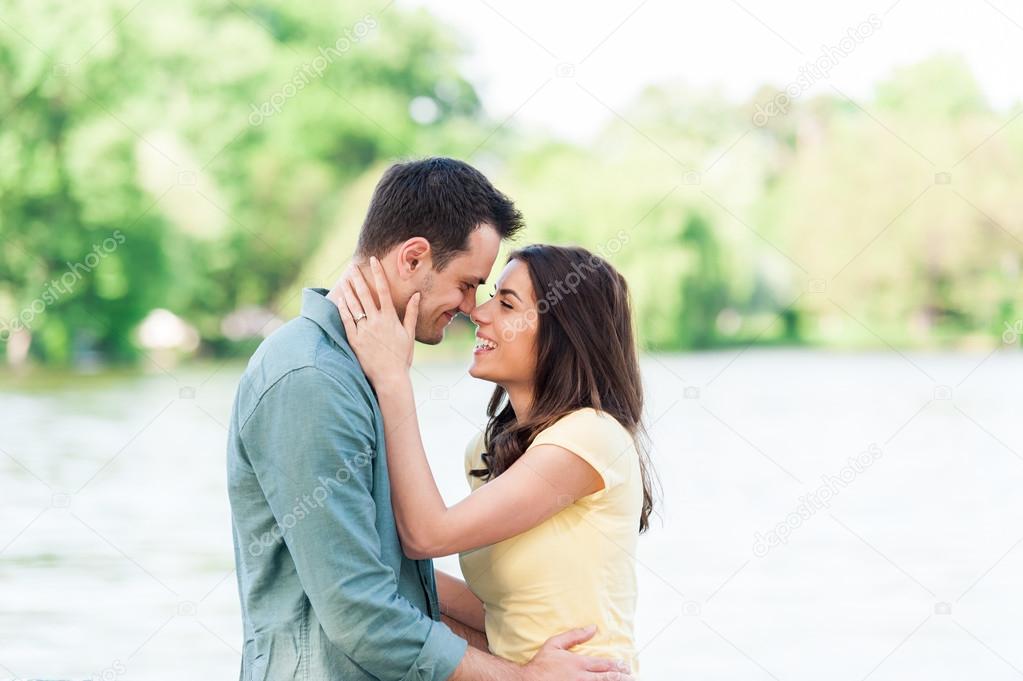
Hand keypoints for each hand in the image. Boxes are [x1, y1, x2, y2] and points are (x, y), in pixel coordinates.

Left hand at [334, 256, 420, 386]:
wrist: (390, 378)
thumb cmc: (401, 357)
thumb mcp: (409, 334)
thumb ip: (411, 313)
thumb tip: (416, 295)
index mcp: (390, 318)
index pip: (383, 290)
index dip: (378, 273)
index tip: (373, 261)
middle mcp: (376, 321)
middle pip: (365, 294)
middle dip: (358, 279)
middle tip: (353, 267)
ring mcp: (364, 330)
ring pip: (354, 306)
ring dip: (348, 291)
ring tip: (345, 279)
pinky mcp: (355, 340)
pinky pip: (347, 320)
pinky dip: (343, 309)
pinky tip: (340, 299)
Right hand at [522, 626, 632, 680]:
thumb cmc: (541, 664)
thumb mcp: (555, 644)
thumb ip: (574, 635)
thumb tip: (592, 628)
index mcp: (578, 663)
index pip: (604, 665)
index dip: (617, 666)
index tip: (626, 665)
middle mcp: (582, 677)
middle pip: (607, 678)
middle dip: (621, 677)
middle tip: (631, 676)